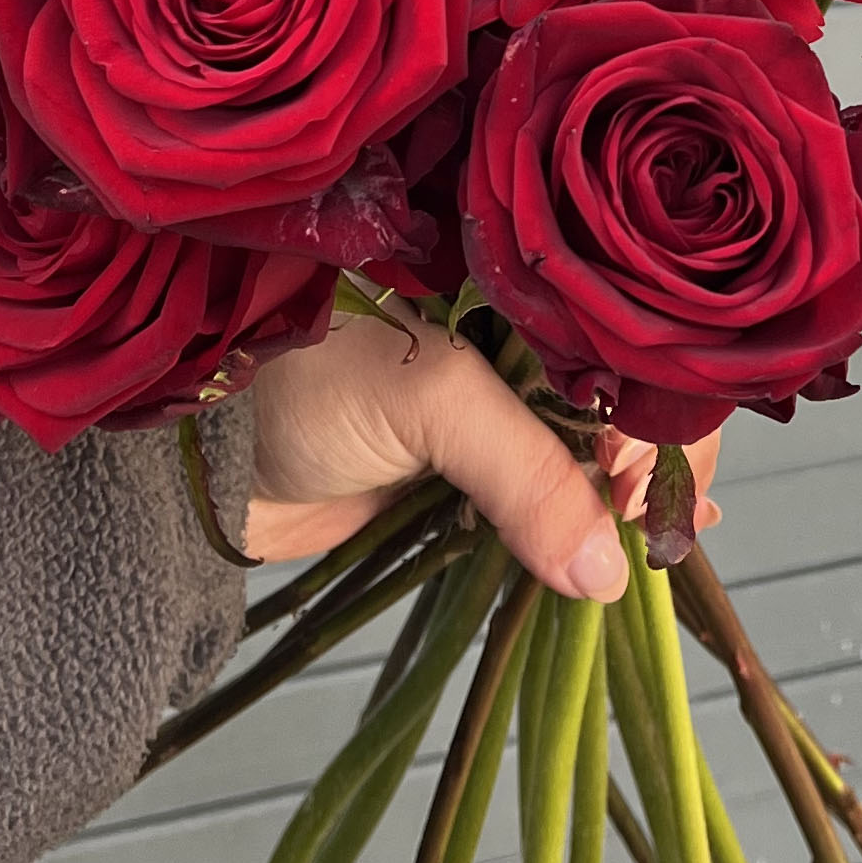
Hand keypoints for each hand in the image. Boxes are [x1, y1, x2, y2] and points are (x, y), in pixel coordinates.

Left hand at [240, 307, 720, 599]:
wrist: (200, 451)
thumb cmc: (302, 376)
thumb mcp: (430, 404)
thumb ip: (527, 475)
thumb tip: (607, 571)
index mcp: (510, 291)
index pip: (622, 346)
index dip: (655, 415)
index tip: (650, 484)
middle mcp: (510, 342)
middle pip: (616, 405)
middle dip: (647, 466)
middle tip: (657, 525)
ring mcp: (483, 411)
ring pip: (583, 459)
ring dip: (622, 503)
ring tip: (661, 541)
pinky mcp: (457, 470)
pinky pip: (538, 501)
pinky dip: (577, 527)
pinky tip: (617, 551)